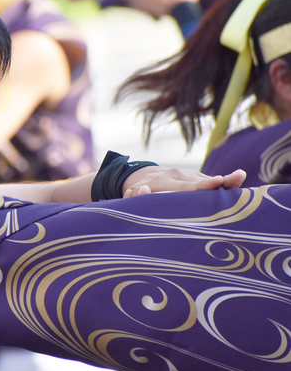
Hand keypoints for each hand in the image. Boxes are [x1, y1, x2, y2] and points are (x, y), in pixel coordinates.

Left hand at [122, 166, 245, 197]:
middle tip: (239, 177)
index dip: (201, 186)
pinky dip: (222, 186)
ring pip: (209, 181)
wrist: (140, 175)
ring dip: (225, 183)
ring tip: (241, 179)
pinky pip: (210, 183)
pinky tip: (237, 186)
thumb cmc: (135, 191)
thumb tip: (143, 190)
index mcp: (164, 181)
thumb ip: (133, 195)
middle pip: (203, 181)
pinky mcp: (196, 178)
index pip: (185, 186)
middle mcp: (179, 175)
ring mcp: (189, 175)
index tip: (217, 182)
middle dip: (220, 180)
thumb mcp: (129, 194)